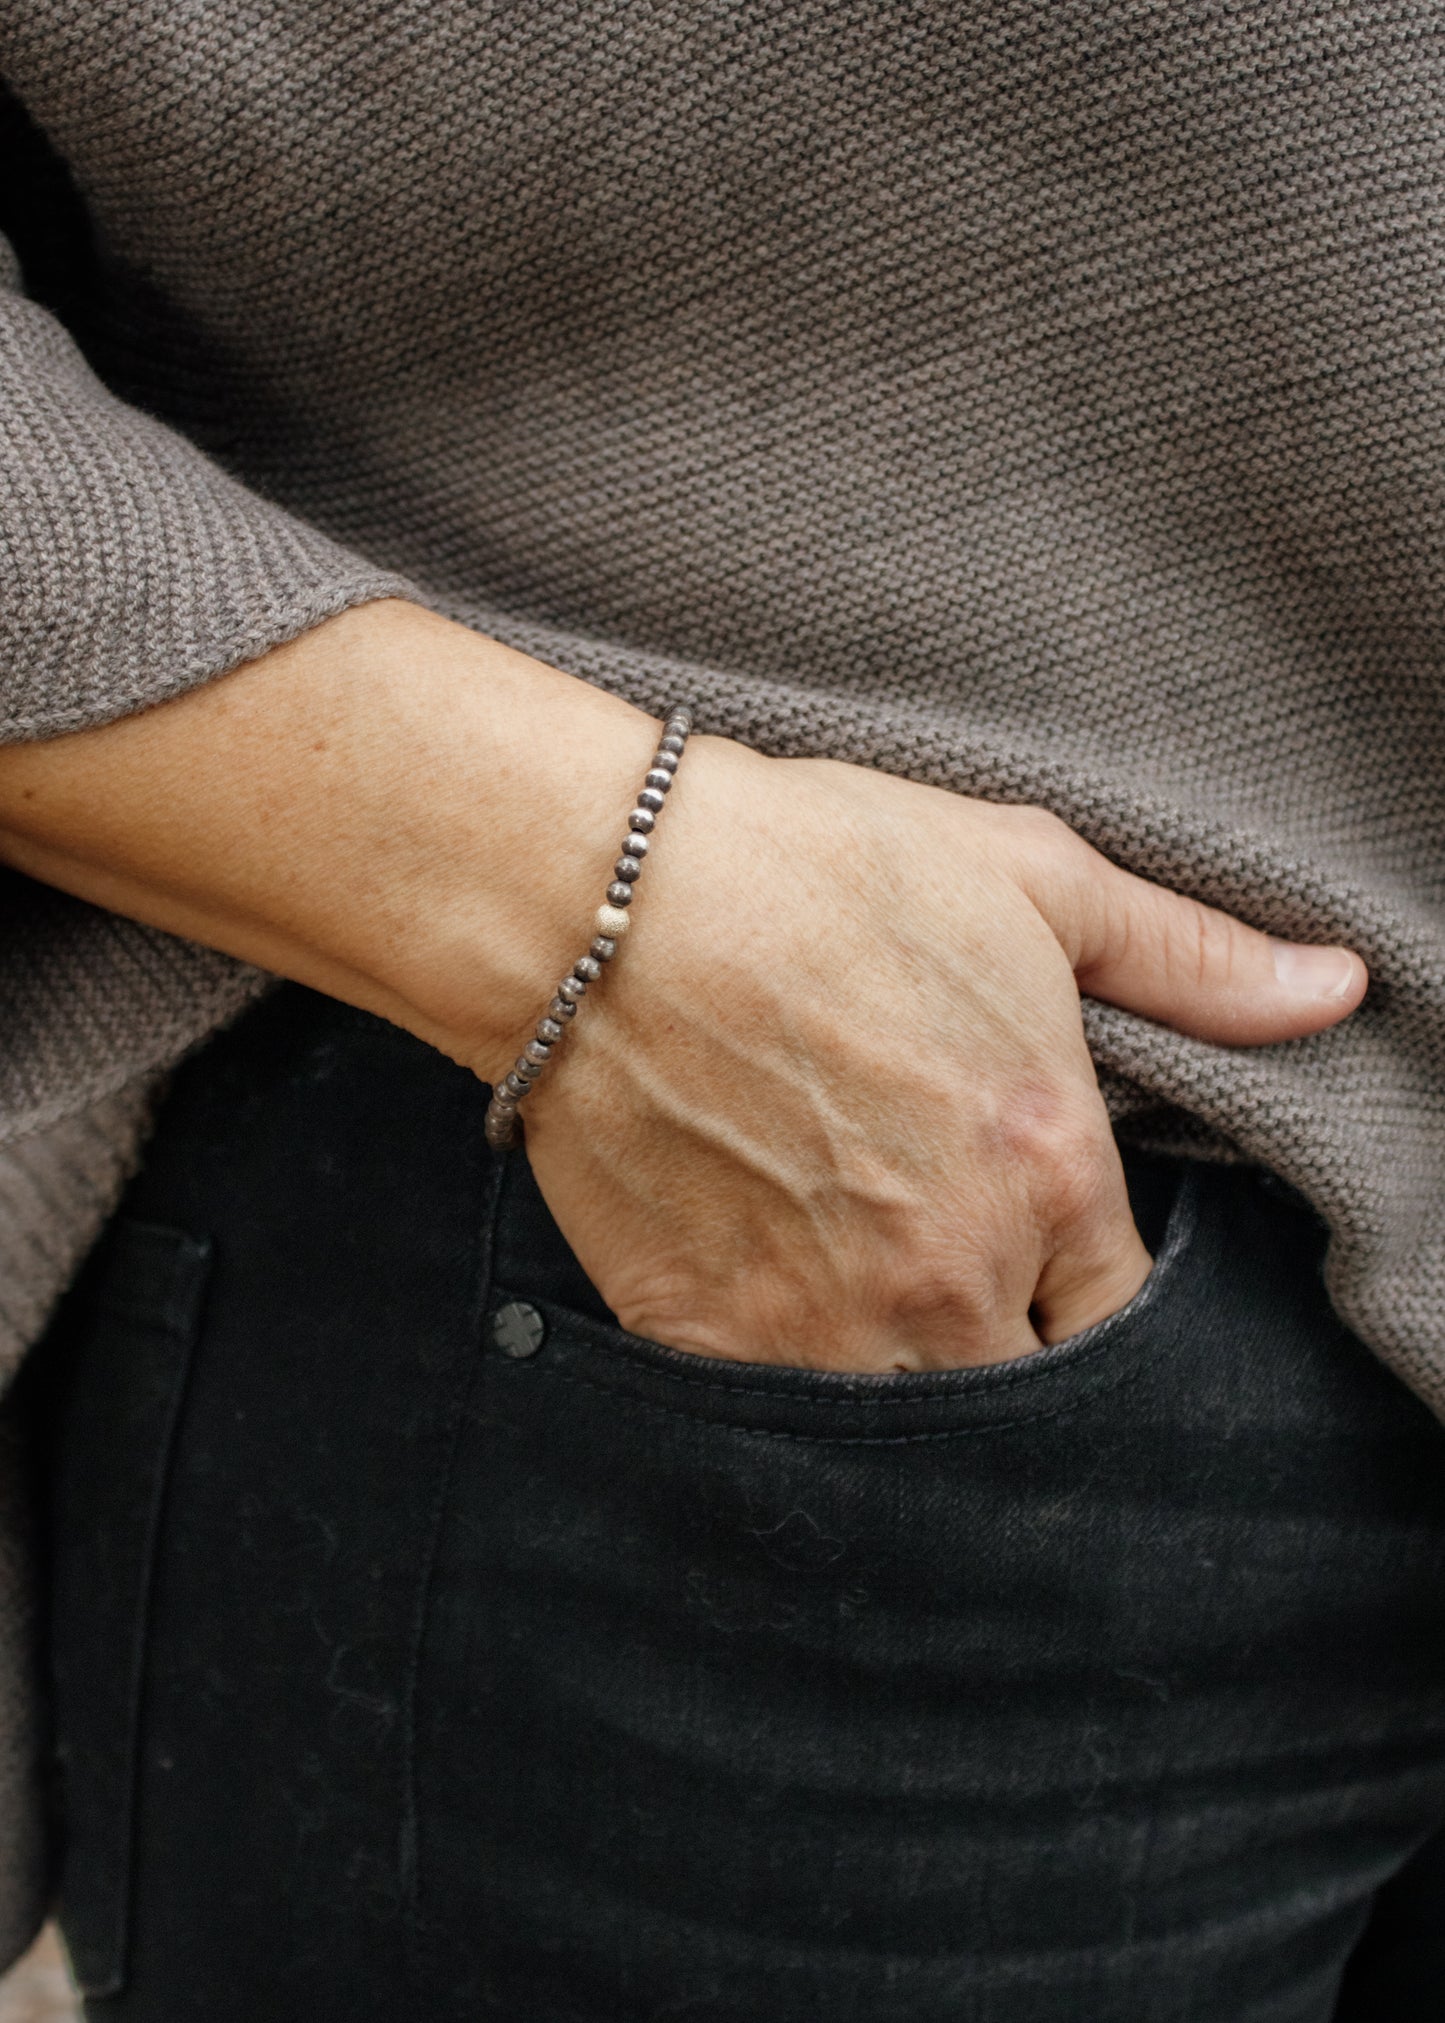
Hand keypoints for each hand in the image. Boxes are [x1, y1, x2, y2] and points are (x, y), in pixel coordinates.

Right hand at [519, 736, 1365, 1370]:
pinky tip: (767, 1320)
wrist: (602, 902)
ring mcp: (825, 1323)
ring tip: (862, 1321)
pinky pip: (777, 1425)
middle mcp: (953, 1274)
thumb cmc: (818, 870)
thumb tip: (1338, 989)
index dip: (1085, 1301)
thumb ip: (1191, 959)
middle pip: (1023, 1396)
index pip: (1120, 1321)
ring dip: (901, 1394)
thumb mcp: (1028, 879)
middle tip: (946, 1296)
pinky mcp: (708, 1341)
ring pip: (910, 1436)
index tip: (1043, 1270)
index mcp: (1049, 1172)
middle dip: (1004, 1363)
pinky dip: (786, 1395)